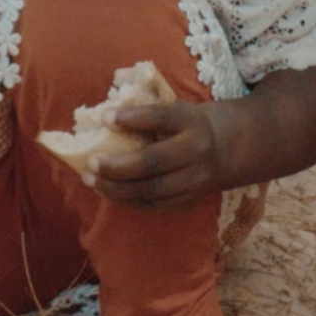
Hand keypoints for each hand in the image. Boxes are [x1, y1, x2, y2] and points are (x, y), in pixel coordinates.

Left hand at [84, 100, 232, 210]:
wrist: (225, 148)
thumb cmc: (186, 125)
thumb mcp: (175, 111)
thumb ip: (146, 116)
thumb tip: (102, 121)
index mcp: (191, 121)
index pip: (160, 118)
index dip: (132, 118)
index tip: (104, 118)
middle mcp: (196, 151)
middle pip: (153, 162)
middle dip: (117, 165)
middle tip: (89, 163)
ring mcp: (196, 179)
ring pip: (151, 189)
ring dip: (116, 187)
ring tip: (90, 180)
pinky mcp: (189, 199)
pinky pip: (154, 204)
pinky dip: (127, 200)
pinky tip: (107, 192)